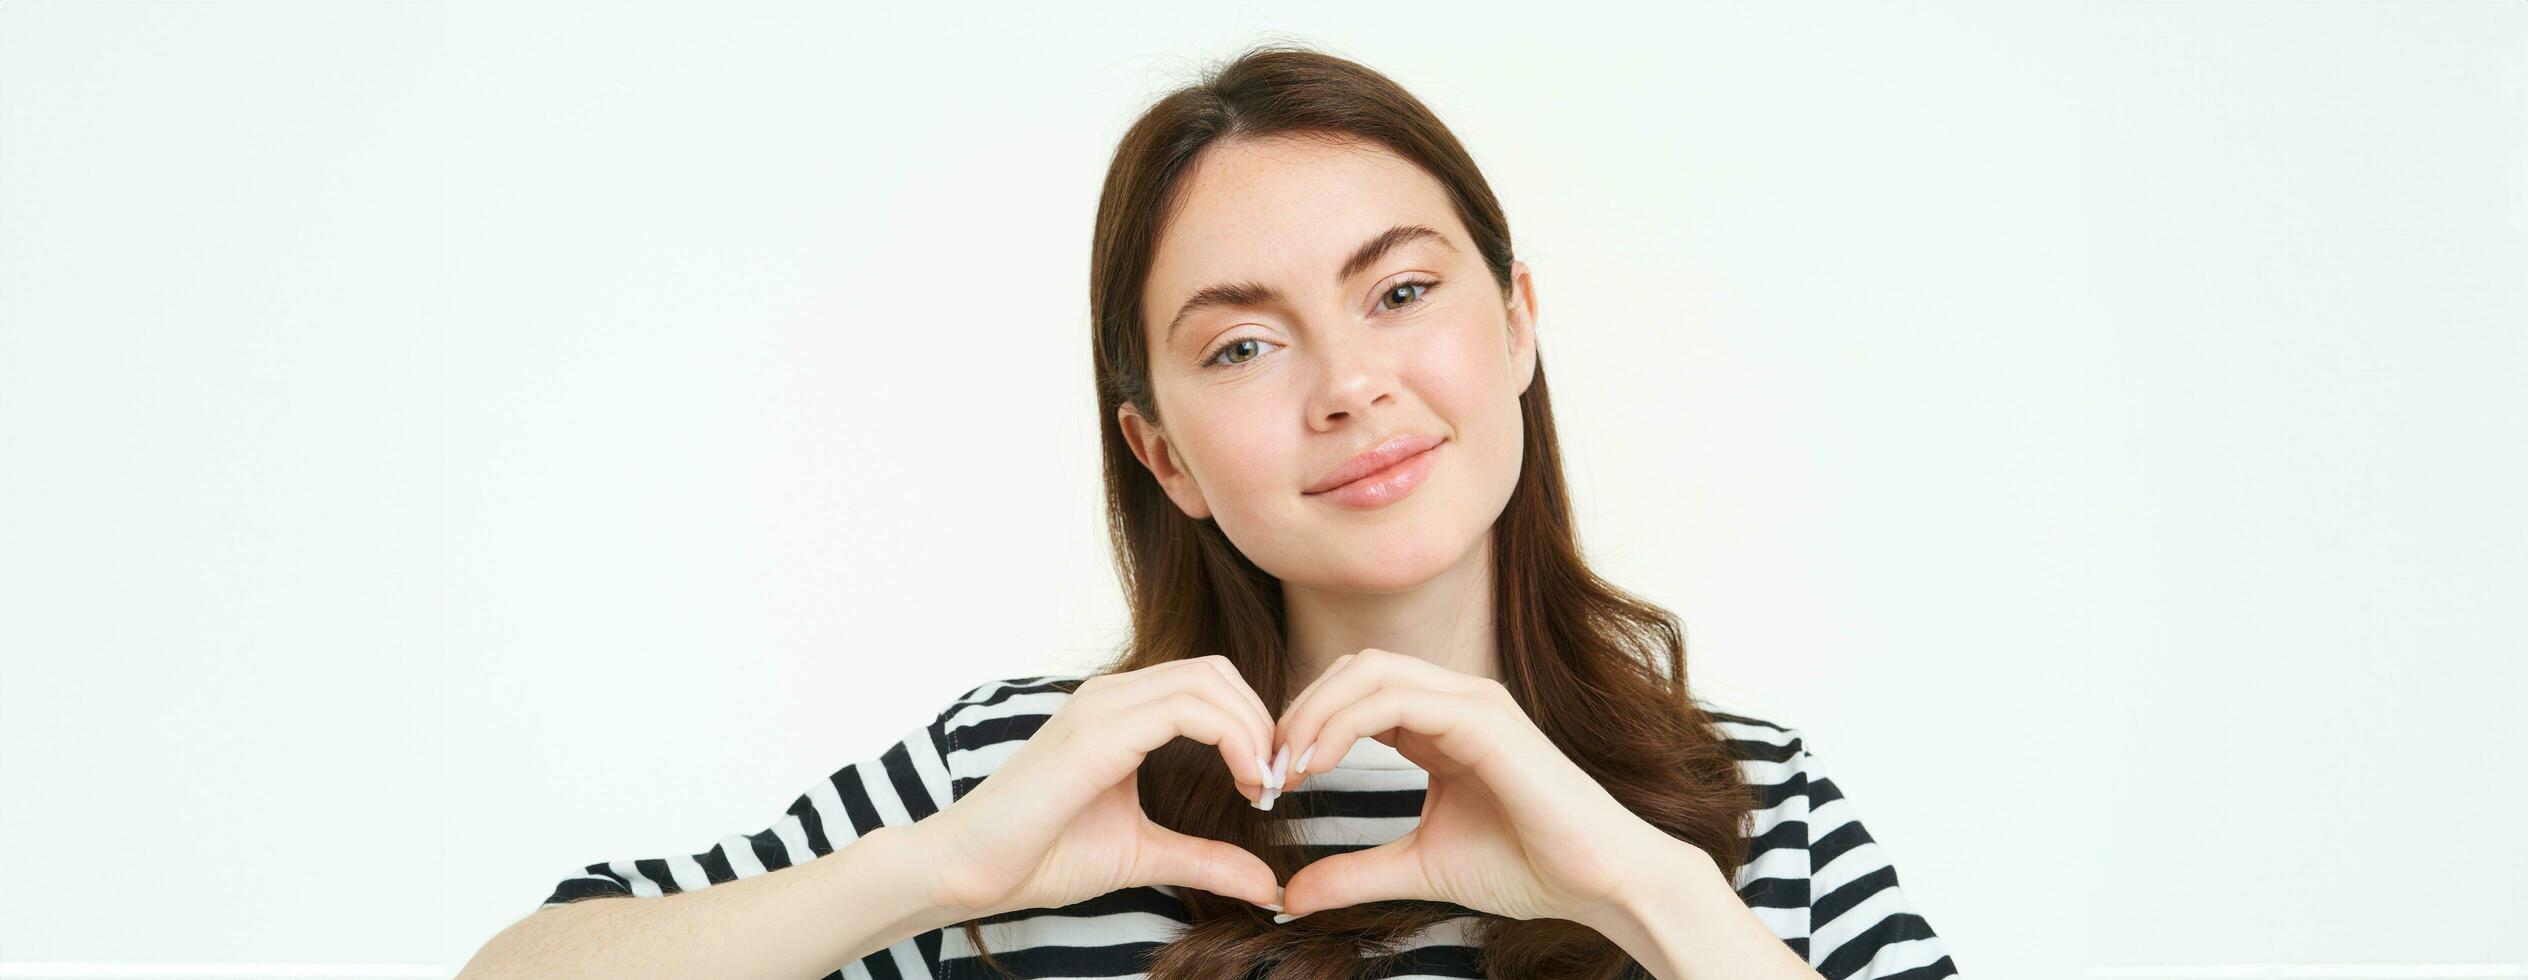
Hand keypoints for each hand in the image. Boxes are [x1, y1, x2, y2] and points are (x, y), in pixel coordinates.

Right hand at [921, 656, 1287, 918]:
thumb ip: (1206, 859)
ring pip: (1207, 680)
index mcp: (1120, 712)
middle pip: (1216, 671)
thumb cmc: (1042, 856)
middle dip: (1262, 720)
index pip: (1208, 684)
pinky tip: (1243, 782)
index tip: (1268, 784)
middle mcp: (1111, 695)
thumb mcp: (1145, 854)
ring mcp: (1102, 706)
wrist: (972, 871)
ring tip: (1261, 784)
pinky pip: (1184, 710)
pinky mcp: (1096, 732)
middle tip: (1274, 781)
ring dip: (1252, 728)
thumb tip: (1270, 885)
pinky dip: (1232, 738)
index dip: (1253, 724)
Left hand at [1267, 648, 1695, 925]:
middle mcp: (1456, 699)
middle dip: (1301, 709)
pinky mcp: (1486, 718)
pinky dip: (1345, 721)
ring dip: (1315, 712)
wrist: (1599, 883)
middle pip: (1356, 668)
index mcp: (1441, 723)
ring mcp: (1473, 701)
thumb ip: (1354, 873)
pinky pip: (1399, 696)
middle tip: (1268, 768)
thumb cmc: (1527, 867)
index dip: (1306, 725)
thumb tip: (1289, 894)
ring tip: (1287, 766)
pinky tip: (1318, 763)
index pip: (1357, 691)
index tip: (1273, 780)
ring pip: (1370, 670)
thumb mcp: (1418, 868)